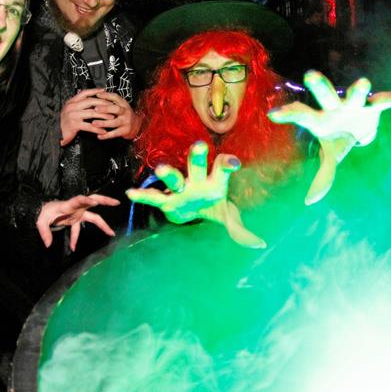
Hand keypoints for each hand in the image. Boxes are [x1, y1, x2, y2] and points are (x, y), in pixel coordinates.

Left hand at [36, 194, 120, 250]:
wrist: (41, 211)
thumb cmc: (42, 213)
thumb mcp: (41, 221)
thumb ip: (45, 232)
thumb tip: (48, 244)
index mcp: (69, 205)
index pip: (79, 200)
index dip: (87, 200)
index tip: (95, 202)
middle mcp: (77, 208)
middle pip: (94, 201)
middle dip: (106, 201)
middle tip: (117, 203)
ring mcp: (77, 213)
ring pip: (94, 216)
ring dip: (102, 224)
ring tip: (111, 233)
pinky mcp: (75, 219)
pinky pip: (79, 230)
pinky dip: (76, 239)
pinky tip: (73, 248)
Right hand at [59, 88, 111, 145]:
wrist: (55, 132)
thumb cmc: (65, 122)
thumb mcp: (69, 109)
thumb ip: (78, 104)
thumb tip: (90, 98)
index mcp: (71, 102)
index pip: (84, 93)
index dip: (94, 91)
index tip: (104, 90)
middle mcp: (71, 107)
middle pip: (90, 101)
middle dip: (103, 103)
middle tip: (112, 106)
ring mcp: (73, 115)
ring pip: (92, 113)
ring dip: (103, 115)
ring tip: (112, 118)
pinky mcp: (74, 125)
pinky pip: (89, 126)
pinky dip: (97, 128)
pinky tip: (104, 131)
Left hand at [90, 91, 142, 140]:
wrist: (136, 126)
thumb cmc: (124, 114)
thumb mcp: (121, 106)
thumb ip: (111, 101)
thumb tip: (97, 94)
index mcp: (123, 104)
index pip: (116, 97)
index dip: (107, 96)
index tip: (97, 95)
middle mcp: (126, 112)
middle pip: (116, 109)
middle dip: (105, 109)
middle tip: (95, 109)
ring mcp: (126, 122)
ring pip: (114, 122)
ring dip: (103, 123)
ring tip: (94, 123)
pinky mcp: (125, 131)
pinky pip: (115, 133)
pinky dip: (106, 135)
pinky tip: (99, 136)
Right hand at [126, 141, 265, 248]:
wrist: (192, 212)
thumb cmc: (213, 207)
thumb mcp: (228, 217)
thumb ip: (240, 229)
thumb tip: (260, 245)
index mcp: (216, 181)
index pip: (222, 166)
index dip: (228, 163)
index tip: (234, 163)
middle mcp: (197, 179)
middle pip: (197, 164)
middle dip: (197, 156)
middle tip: (199, 146)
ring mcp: (180, 188)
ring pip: (174, 177)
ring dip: (168, 173)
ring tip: (161, 169)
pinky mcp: (166, 200)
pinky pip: (153, 196)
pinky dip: (142, 195)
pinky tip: (130, 194)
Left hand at [269, 70, 390, 204]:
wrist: (360, 124)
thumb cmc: (338, 137)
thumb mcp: (331, 155)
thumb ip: (323, 175)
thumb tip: (309, 201)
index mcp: (319, 118)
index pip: (300, 114)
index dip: (287, 114)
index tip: (272, 114)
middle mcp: (334, 107)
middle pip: (325, 94)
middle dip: (319, 85)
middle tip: (310, 74)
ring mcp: (354, 104)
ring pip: (355, 94)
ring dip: (358, 90)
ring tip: (364, 83)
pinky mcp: (373, 104)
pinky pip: (382, 101)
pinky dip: (390, 100)